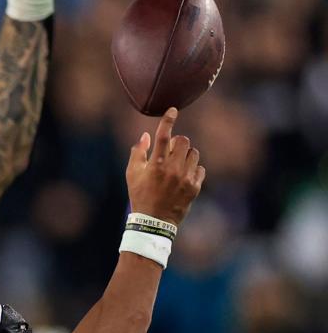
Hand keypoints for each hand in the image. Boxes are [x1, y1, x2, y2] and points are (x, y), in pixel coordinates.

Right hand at [126, 109, 204, 226]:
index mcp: (156, 164)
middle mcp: (172, 169)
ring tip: (178, 165)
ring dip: (186, 155)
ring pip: (194, 153)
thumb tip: (146, 136)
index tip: (173, 110)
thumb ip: (138, 153)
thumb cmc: (140, 196)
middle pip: (183, 141)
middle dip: (177, 143)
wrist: (153, 222)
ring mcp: (185, 178)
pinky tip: (184, 176)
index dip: (168, 120)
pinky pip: (200, 168)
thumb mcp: (132, 175)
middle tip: (171, 152)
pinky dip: (193, 169)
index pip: (164, 135)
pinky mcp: (194, 187)